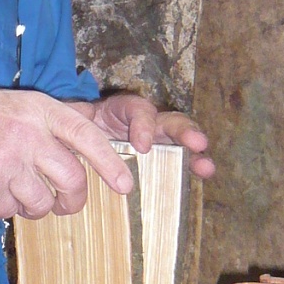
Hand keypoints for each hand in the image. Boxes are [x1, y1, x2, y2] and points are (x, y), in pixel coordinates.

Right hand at [0, 89, 134, 220]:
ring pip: (42, 202)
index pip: (87, 136)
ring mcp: (7, 160)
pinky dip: (5, 208)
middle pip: (72, 179)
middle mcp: (28, 133)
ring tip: (20, 193)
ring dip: (36, 207)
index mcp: (40, 109)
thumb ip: (51, 127)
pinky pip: (11, 211)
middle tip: (67, 204)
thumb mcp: (18, 107)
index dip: (110, 163)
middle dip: (74, 200)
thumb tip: (87, 154)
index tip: (124, 186)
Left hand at [70, 93, 215, 178]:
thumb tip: (79, 114)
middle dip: (184, 132)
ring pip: (182, 141)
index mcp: (125, 110)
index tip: (142, 146)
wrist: (82, 142)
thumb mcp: (78, 118)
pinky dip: (192, 166)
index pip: (138, 110)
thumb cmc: (83, 128)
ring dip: (195, 153)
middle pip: (170, 121)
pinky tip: (203, 173)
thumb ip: (79, 114)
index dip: (143, 125)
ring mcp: (158, 140)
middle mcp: (147, 123)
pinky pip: (179, 161)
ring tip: (206, 166)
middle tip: (196, 143)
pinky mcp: (161, 158)